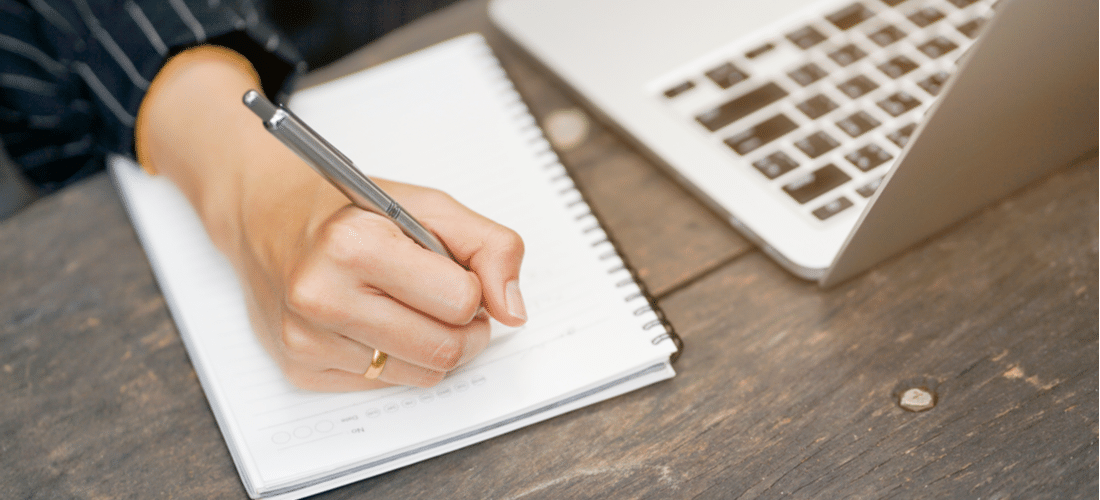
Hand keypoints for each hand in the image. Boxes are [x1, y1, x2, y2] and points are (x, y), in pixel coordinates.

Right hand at [136, 46, 526, 390]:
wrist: (264, 215)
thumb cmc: (349, 208)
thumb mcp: (429, 205)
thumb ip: (490, 247)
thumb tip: (514, 312)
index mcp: (353, 244)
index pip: (460, 301)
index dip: (472, 288)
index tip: (456, 273)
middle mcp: (321, 296)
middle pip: (443, 349)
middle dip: (464, 328)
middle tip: (452, 301)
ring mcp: (306, 339)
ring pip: (419, 375)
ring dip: (433, 345)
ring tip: (412, 306)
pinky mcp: (299, 369)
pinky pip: (384, 385)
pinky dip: (395, 358)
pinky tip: (374, 321)